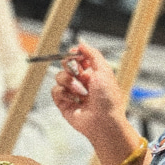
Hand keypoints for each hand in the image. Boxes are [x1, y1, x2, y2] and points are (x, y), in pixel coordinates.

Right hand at [51, 43, 143, 164]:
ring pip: (59, 76)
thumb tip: (81, 44)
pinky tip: (75, 99)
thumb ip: (93, 54)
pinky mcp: (63, 103)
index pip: (78, 58)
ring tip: (81, 92)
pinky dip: (64, 93)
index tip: (75, 53)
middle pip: (66, 64)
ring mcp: (72, 92)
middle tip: (76, 71)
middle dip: (69, 65)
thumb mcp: (104, 70)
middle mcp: (81, 82)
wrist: (104, 121)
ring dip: (69, 81)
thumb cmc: (108, 99)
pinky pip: (55, 90)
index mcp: (93, 73)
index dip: (75, 54)